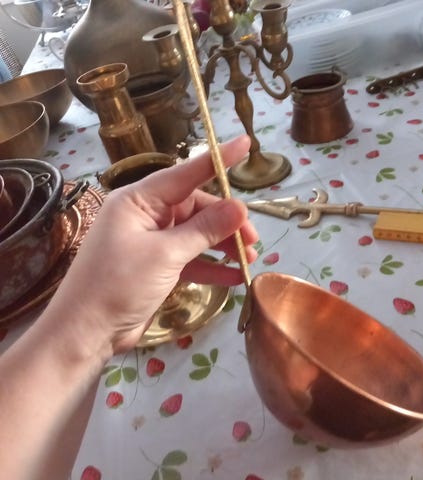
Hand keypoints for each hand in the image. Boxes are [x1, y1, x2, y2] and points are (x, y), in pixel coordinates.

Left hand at [44, 135, 257, 353]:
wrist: (86, 333)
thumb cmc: (118, 284)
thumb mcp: (165, 254)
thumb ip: (204, 231)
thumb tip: (240, 208)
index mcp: (139, 200)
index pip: (185, 173)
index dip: (218, 160)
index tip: (247, 144)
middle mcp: (146, 216)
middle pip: (196, 208)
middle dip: (226, 222)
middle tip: (252, 238)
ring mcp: (152, 242)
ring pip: (197, 235)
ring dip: (223, 245)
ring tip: (250, 257)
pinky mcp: (158, 266)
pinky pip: (191, 259)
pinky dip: (211, 266)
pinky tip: (234, 277)